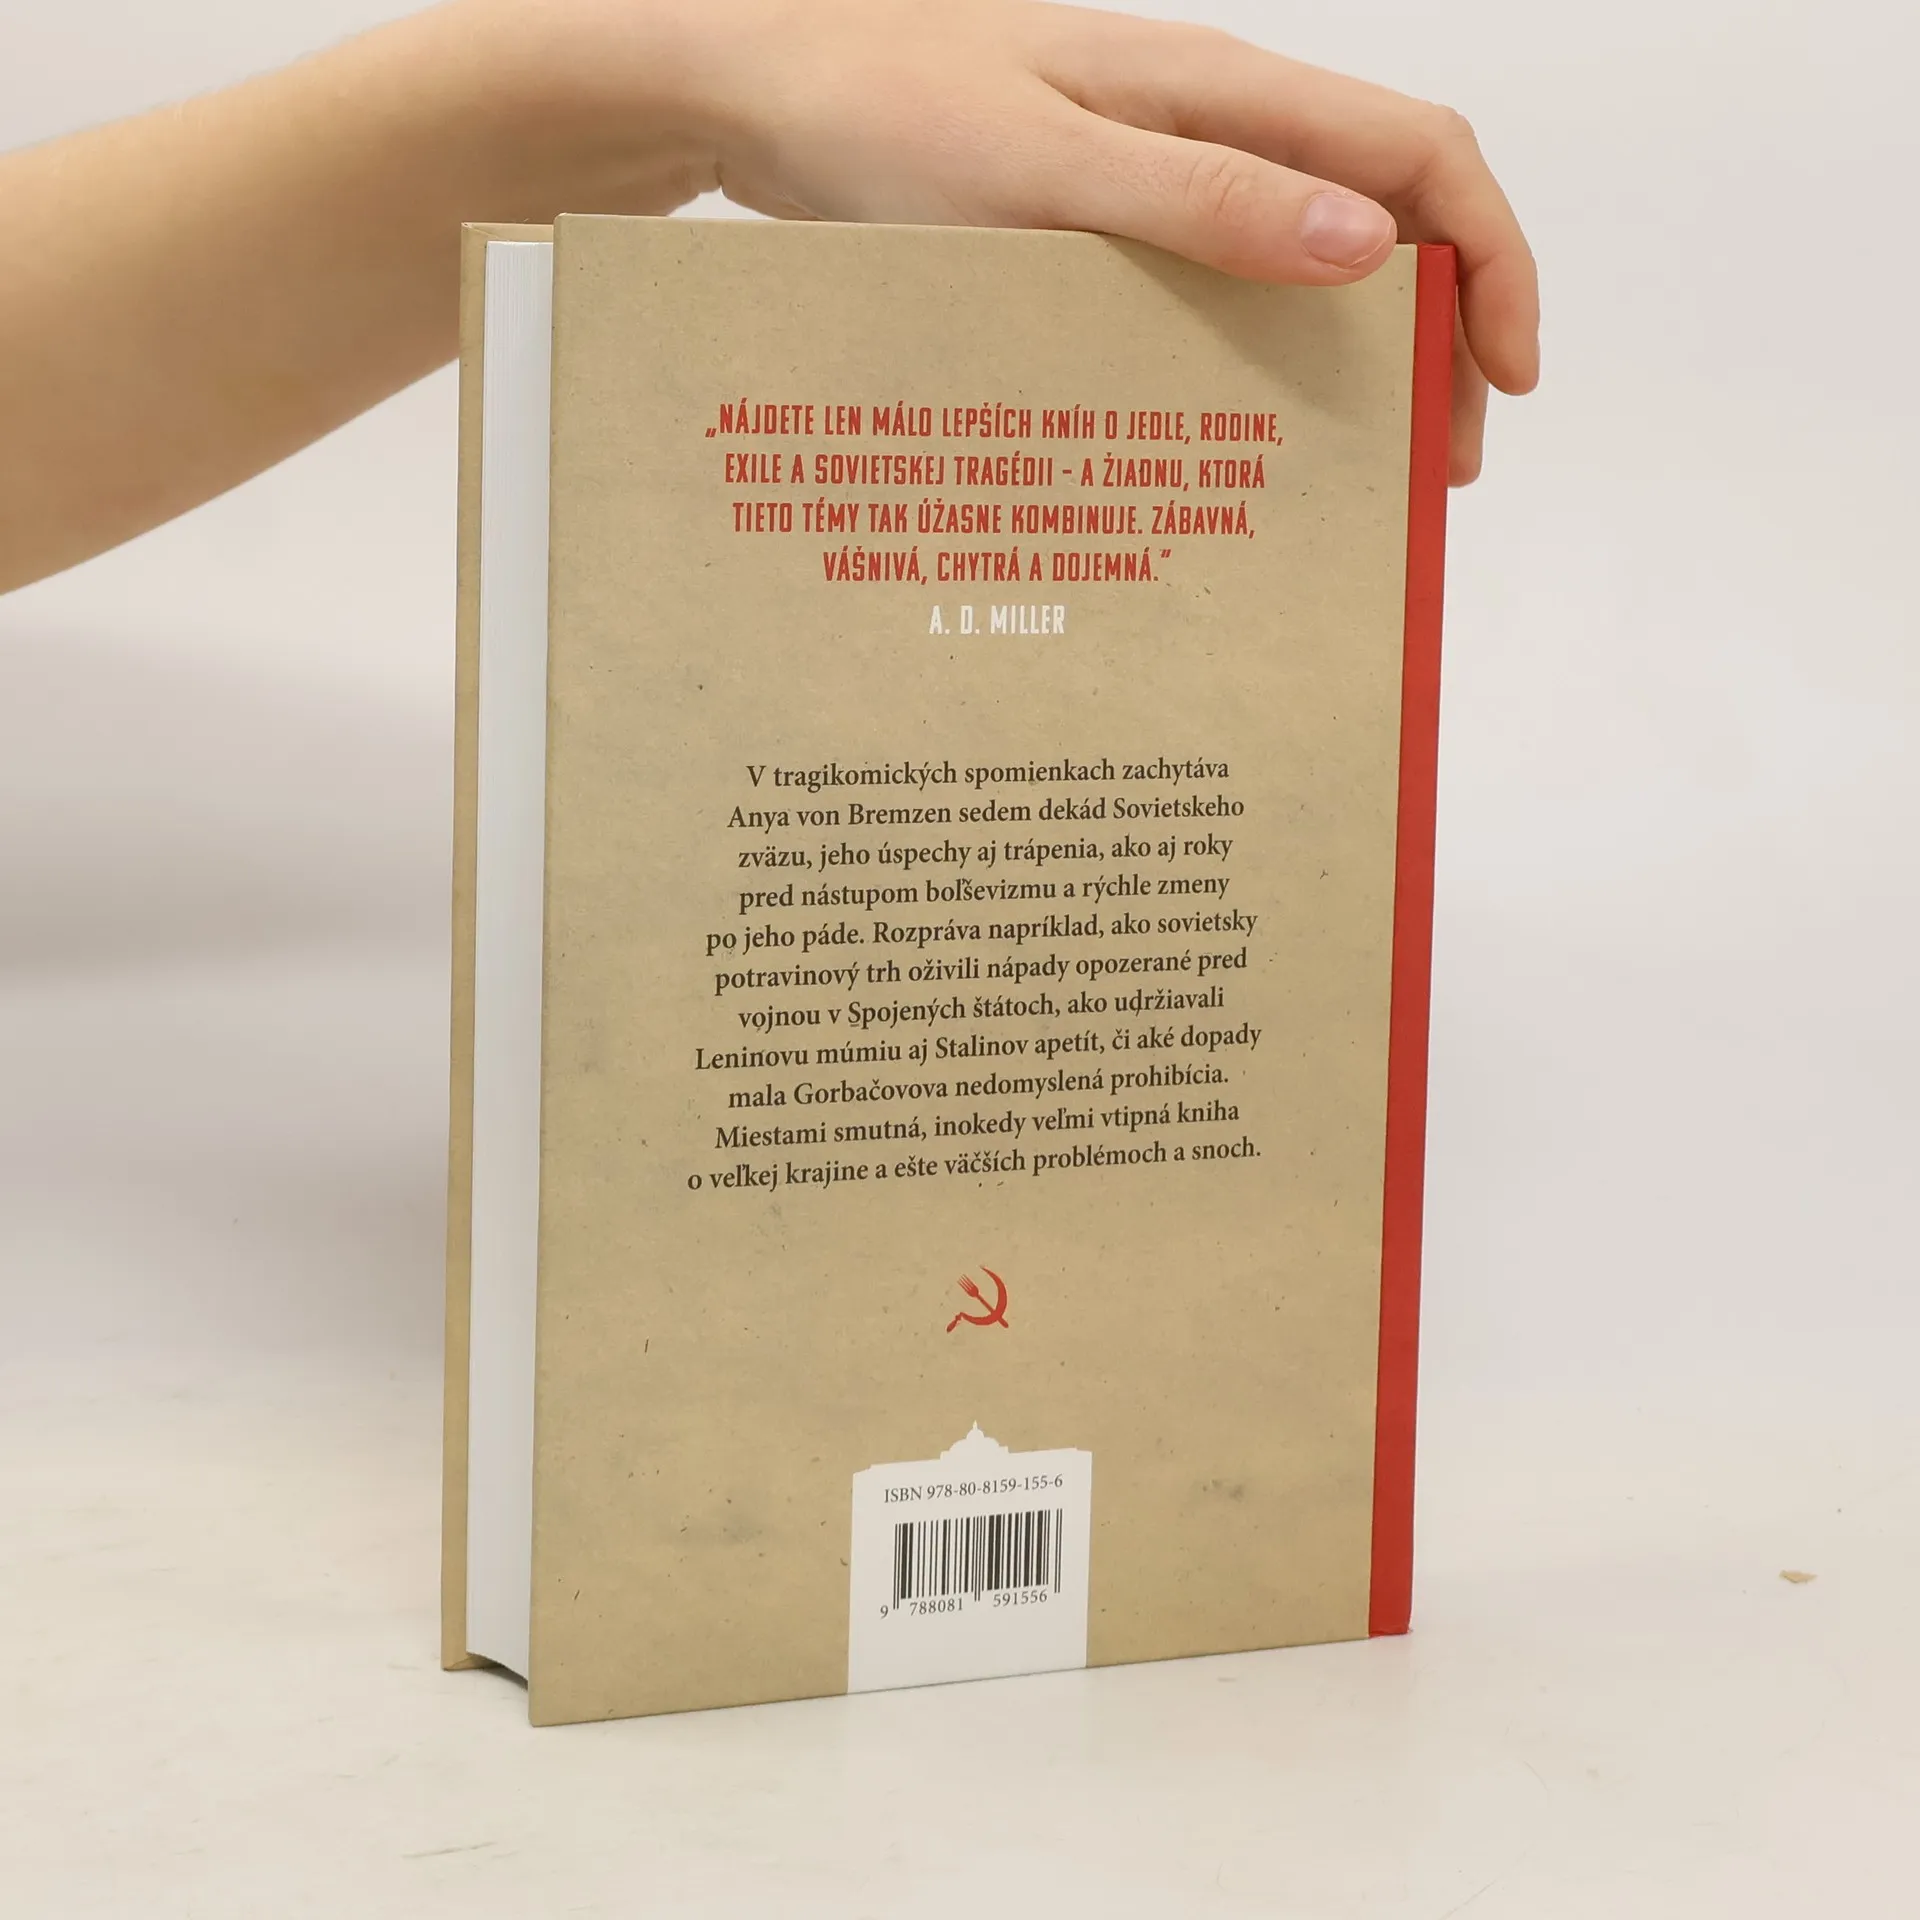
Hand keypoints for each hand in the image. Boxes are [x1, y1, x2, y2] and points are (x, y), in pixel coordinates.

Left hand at [480, 0, 1537, 481]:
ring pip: (1298, 263)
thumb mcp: (1045, 165)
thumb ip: (1199, 204)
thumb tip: (1363, 251)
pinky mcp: (1095, 226)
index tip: (1503, 379)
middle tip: (1433, 464)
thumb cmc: (880, 107)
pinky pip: (1210, 289)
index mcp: (1220, 93)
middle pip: (1378, 221)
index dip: (1492, 259)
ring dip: (1347, 359)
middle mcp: (1205, 130)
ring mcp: (1150, 178)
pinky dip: (1253, 358)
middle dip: (1434, 335)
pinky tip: (1234, 435)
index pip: (1417, 158)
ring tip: (1355, 470)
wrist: (754, 92)